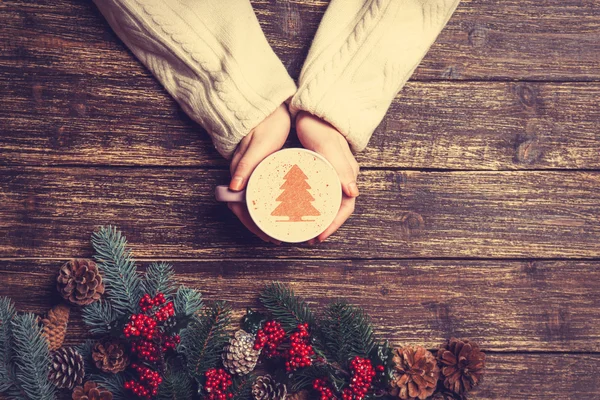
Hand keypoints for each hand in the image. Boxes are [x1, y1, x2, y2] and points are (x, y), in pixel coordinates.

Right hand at [228, 104, 290, 243]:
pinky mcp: (257, 169)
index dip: (252, 224)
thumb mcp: (258, 145)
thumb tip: (233, 188)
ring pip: (253, 203)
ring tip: (279, 229)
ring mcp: (249, 173)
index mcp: (240, 172)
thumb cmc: (265, 124)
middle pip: (246, 209)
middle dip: (260, 226)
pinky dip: (268, 205)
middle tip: (277, 238)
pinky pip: (260, 193)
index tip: (266, 236)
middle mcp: (241, 175)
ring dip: (264, 218)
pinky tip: (280, 210)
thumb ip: (245, 166)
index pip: (240, 207)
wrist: (267, 106)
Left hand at [295, 111, 359, 243]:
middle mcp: (340, 177)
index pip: (345, 207)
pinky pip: (315, 193)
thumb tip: (353, 193)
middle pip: (336, 209)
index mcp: (347, 174)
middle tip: (308, 239)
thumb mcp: (329, 147)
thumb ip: (342, 168)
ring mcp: (329, 174)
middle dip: (324, 226)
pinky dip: (307, 206)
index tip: (320, 236)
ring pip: (325, 203)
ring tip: (302, 229)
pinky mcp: (316, 170)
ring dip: (316, 218)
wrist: (311, 109)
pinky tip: (296, 211)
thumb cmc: (320, 126)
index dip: (334, 224)